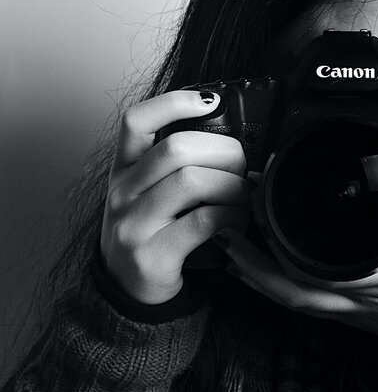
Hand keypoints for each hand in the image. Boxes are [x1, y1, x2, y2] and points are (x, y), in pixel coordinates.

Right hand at [100, 89, 250, 304]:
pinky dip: (232, 217)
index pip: (135, 120)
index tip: (210, 101)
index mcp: (124, 170)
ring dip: (232, 187)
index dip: (173, 102)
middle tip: (242, 169)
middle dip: (223, 152)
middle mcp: (122, 192)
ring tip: (243, 199)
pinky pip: (204, 221)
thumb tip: (236, 147)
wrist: (129, 290)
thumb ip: (178, 167)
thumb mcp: (151, 194)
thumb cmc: (153, 234)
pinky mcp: (152, 254)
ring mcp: (133, 224)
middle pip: (176, 148)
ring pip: (192, 181)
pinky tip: (237, 223)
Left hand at [215, 168, 377, 334]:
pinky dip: (269, 286)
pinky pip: (298, 304)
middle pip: (290, 281)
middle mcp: (361, 295)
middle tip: (233, 211)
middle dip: (254, 249)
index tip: (266, 196)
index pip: (320, 258)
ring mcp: (351, 309)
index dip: (283, 232)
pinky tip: (249, 269)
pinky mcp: (347, 315)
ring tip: (226, 240)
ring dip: (252, 271)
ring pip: (288, 298)